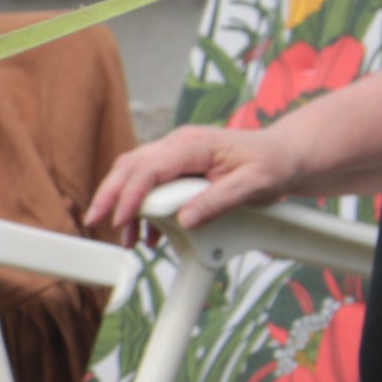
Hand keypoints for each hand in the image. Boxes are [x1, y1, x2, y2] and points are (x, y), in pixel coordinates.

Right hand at [88, 125, 301, 236]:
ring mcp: (177, 154)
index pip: (151, 167)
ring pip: (134, 173)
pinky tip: (148, 234)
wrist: (285, 155)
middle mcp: (180, 144)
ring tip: (126, 237)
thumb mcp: (254, 184)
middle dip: (109, 194)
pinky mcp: (178, 166)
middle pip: (131, 165)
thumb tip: (185, 220)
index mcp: (195, 144)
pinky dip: (142, 208)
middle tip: (95, 220)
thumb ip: (218, 201)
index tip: (121, 219)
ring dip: (124, 204)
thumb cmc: (273, 164)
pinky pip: (149, 183)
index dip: (131, 194)